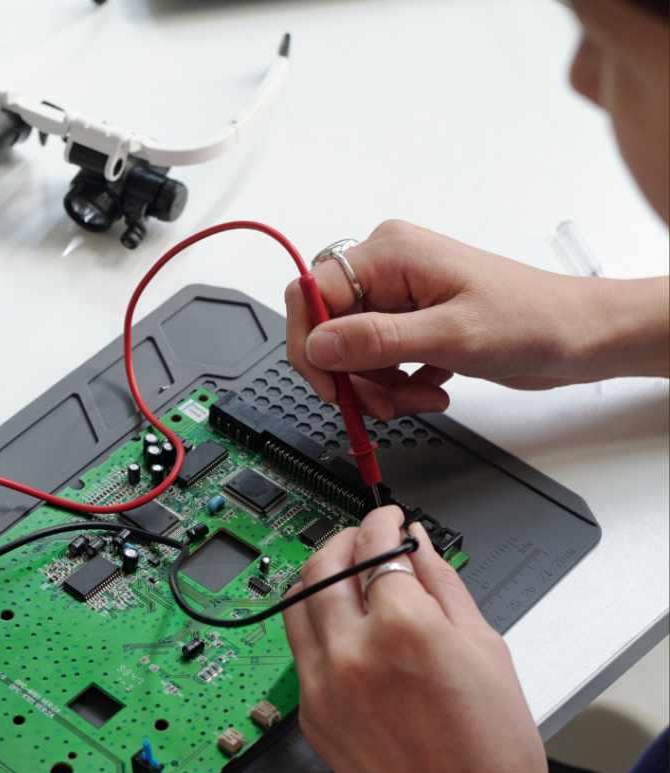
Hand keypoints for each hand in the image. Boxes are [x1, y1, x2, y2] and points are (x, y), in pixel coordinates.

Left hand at [283, 506, 561, 772]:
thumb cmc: (493, 758)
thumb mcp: (487, 650)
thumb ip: (444, 585)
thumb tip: (418, 544)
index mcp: (403, 628)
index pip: (375, 545)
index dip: (384, 521)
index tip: (391, 517)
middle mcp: (351, 652)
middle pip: (324, 564)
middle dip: (344, 539)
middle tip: (366, 539)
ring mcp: (321, 685)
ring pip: (297, 601)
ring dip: (319, 573)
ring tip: (347, 572)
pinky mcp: (309, 714)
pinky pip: (298, 647)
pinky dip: (314, 620)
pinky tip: (341, 623)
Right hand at [284, 220, 669, 421]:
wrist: (577, 337)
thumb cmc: (532, 320)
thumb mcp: (451, 336)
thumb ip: (377, 340)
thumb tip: (319, 345)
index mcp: (390, 253)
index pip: (312, 293)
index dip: (312, 343)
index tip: (330, 382)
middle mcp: (387, 271)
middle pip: (329, 330)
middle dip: (351, 375)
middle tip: (380, 402)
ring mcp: (398, 298)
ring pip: (350, 353)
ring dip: (378, 387)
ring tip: (417, 398)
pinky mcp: (410, 324)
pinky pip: (375, 362)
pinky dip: (394, 387)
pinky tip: (428, 390)